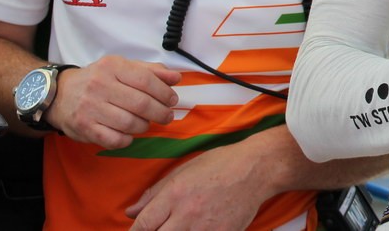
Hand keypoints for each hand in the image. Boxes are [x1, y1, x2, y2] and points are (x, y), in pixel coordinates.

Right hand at [46, 54, 180, 148]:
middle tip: (166, 116)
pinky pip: (113, 140)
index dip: (164, 92)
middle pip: (141, 104)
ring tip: (146, 123)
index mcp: (112, 67)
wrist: (59, 94)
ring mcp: (90, 108)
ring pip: (129, 123)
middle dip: (160, 112)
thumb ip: (150, 71)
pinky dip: (127, 140)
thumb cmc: (98, 79)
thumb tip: (176, 78)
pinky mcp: (84, 128)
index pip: (146, 80)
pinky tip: (129, 134)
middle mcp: (100, 86)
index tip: (172, 100)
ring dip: (144, 126)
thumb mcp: (122, 67)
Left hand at [125, 139, 265, 230]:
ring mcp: (205, 228)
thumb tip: (130, 212)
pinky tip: (198, 227)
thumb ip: (155, 193)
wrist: (257, 168)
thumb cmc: (220, 164)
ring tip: (180, 226)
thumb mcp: (184, 170)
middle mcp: (187, 213)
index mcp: (174, 194)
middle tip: (162, 227)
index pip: (142, 225)